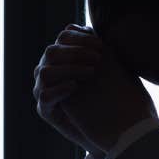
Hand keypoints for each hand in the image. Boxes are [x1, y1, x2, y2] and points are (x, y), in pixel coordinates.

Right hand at [33, 25, 155, 156]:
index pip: (62, 39)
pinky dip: (59, 89)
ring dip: (68, 68)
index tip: (101, 44)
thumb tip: (92, 27)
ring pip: (44, 72)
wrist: (114, 132)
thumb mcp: (110, 68)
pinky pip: (45, 96)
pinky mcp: (47, 111)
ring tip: (91, 72)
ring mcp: (45, 91)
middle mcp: (51, 73)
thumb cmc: (113, 96)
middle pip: (51, 52)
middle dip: (75, 52)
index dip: (79, 38)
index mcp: (64, 59)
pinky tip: (75, 87)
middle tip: (98, 58)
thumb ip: (99, 49)